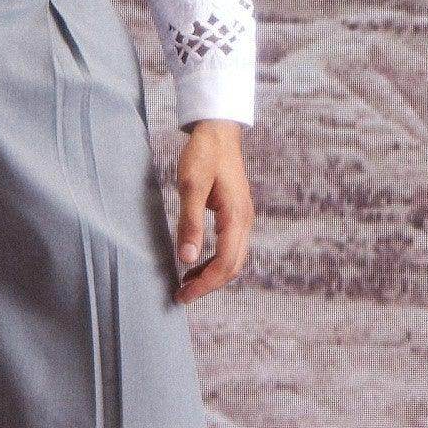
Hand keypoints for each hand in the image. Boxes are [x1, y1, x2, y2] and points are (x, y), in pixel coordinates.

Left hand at [172, 118, 253, 302]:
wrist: (218, 131)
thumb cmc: (204, 155)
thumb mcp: (191, 187)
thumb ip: (189, 223)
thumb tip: (186, 258)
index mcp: (236, 217)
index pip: (225, 264)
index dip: (205, 284)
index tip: (183, 295)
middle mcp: (245, 221)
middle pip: (232, 267)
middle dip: (209, 285)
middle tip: (182, 296)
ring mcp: (243, 218)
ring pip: (233, 259)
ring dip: (212, 275)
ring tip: (186, 283)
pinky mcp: (237, 214)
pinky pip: (230, 247)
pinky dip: (215, 261)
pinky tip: (196, 262)